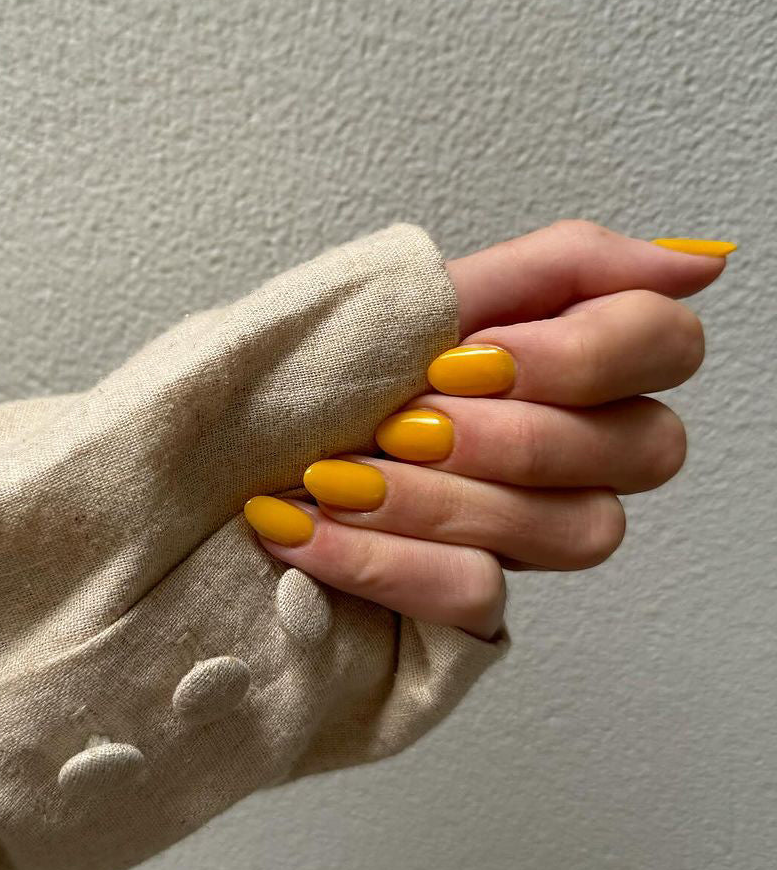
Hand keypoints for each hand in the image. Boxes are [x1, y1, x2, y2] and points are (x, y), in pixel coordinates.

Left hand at [243, 221, 735, 639]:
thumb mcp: (394, 302)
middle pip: (644, 448)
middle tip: (400, 418)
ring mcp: (516, 537)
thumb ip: (549, 270)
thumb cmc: (276, 384)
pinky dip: (383, 559)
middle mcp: (555, 452)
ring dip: (436, 496)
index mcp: (543, 364)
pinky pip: (483, 596)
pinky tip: (304, 532)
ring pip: (575, 530)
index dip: (580, 355)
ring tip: (330, 475)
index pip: (664, 344)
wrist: (174, 478)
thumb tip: (696, 258)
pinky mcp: (465, 612)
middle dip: (508, 432)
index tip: (466, 356)